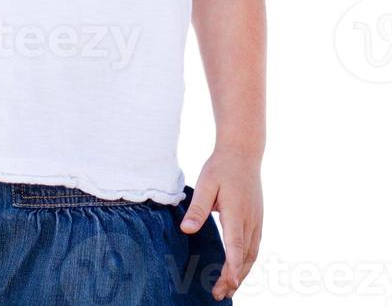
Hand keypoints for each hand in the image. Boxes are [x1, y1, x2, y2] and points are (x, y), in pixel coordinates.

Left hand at [180, 149, 262, 300]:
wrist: (243, 153)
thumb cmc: (221, 167)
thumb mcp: (205, 184)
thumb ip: (197, 208)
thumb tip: (186, 230)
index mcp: (236, 212)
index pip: (236, 244)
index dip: (233, 266)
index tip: (230, 283)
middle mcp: (250, 220)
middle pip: (244, 256)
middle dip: (233, 278)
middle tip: (219, 294)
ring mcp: (256, 220)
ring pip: (252, 254)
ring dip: (241, 273)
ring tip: (228, 289)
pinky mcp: (257, 219)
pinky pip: (254, 246)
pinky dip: (247, 262)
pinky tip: (239, 269)